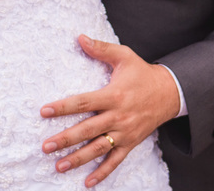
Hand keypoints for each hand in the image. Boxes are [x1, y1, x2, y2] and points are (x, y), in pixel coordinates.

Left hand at [40, 35, 180, 187]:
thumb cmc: (142, 73)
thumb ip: (101, 49)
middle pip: (88, 130)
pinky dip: (102, 173)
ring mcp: (125, 132)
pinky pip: (116, 161)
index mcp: (113, 95)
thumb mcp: (124, 56)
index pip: (83, 102)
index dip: (63, 107)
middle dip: (65, 139)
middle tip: (45, 146)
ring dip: (78, 159)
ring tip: (59, 166)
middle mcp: (118, 116)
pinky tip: (87, 182)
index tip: (44, 112)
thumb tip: (79, 38)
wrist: (170, 93)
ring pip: (99, 149)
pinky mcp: (131, 143)